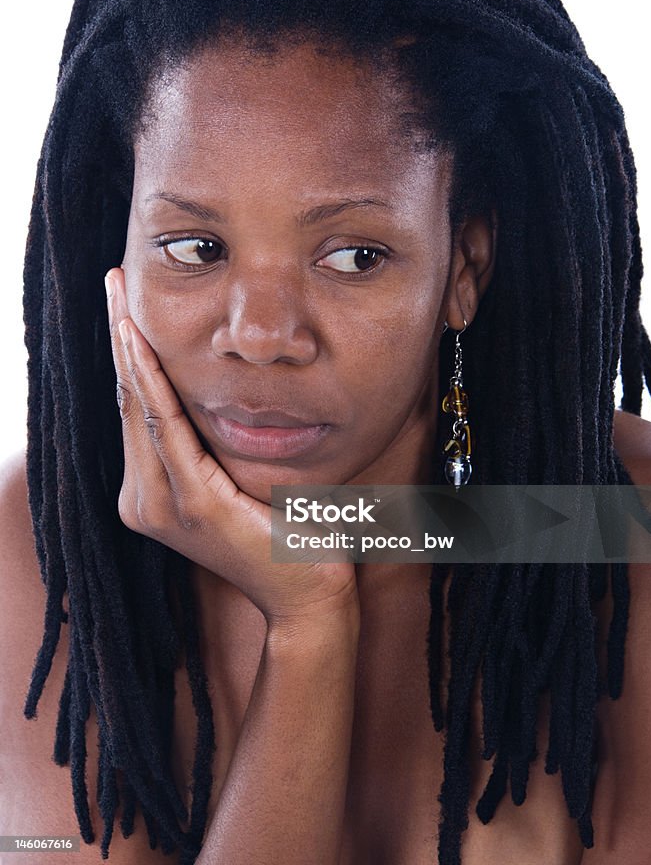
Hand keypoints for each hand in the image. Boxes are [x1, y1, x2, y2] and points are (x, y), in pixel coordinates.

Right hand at [104, 268, 358, 628]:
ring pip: (140, 407)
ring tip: (120, 297)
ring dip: (129, 347)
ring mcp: (164, 505)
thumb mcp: (241, 479)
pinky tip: (142, 344)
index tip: (123, 306)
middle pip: (129, 401)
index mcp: (155, 493)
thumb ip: (217, 444)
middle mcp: (146, 500)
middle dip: (120, 337)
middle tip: (114, 282)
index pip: (137, 410)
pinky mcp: (193, 505)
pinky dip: (154, 383)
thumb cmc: (286, 536)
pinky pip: (169, 429)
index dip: (127, 354)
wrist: (307, 596)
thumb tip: (220, 391)